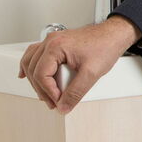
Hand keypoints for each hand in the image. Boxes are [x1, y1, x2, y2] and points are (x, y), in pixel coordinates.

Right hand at [18, 16, 141, 113]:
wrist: (114, 34)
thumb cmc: (106, 46)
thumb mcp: (92, 73)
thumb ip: (76, 92)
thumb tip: (63, 107)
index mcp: (56, 46)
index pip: (41, 74)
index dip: (48, 92)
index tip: (59, 101)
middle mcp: (51, 41)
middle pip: (34, 70)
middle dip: (42, 90)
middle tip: (54, 102)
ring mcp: (53, 41)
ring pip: (31, 62)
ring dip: (35, 80)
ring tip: (46, 95)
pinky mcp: (57, 44)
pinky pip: (35, 55)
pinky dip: (30, 66)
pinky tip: (27, 75)